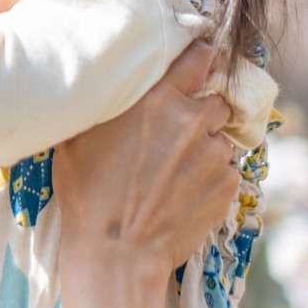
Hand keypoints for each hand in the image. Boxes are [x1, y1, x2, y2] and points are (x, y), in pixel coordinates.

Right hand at [55, 41, 236, 307]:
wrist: (116, 251)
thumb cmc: (86, 191)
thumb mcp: (81, 133)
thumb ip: (107, 100)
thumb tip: (109, 78)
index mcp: (155, 99)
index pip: (199, 57)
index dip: (203, 57)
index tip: (202, 60)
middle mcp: (190, 119)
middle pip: (215, 98)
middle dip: (201, 110)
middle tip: (177, 129)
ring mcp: (212, 154)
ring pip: (220, 137)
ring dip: (204, 146)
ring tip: (175, 169)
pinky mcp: (226, 186)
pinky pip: (225, 170)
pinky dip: (210, 176)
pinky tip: (182, 192)